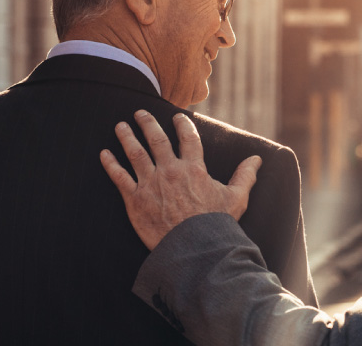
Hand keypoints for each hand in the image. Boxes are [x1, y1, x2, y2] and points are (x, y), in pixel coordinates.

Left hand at [100, 110, 260, 249]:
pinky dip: (110, 164)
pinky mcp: (135, 200)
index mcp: (194, 168)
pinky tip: (104, 154)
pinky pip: (119, 177)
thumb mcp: (236, 198)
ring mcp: (150, 184)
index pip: (188, 138)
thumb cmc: (216, 224)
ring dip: (126, 137)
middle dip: (147, 123)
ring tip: (120, 126)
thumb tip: (257, 159)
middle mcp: (170, 171)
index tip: (177, 116)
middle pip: (156, 140)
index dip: (182, 125)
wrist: (193, 248)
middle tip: (140, 113)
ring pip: (135, 154)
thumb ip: (245, 176)